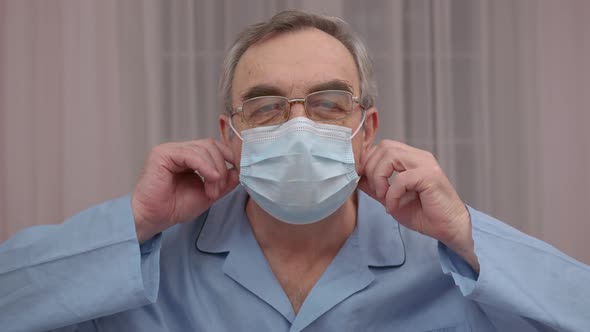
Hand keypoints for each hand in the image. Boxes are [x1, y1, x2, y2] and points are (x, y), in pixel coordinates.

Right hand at [131, 139, 238, 242]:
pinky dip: (205, 166)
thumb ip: (223, 182)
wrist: (154, 219)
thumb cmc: (175, 208)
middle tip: (219, 190)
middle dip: (221, 167)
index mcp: (190, 157)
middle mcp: (180, 150)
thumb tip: (237, 171)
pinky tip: (210, 178)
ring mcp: (171, 150)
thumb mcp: (208, 194)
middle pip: (211, 146)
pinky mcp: (162, 154)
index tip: (239, 172)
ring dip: (214, 171)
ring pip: (204, 149)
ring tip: (211, 192)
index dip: (229, 157)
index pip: (214, 147)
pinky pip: (190, 154)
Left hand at [358, 140, 478, 271]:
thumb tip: (356, 177)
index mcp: (410, 158)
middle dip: (370, 168)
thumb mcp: (391, 199)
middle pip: (384, 147)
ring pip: (390, 156)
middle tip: (374, 191)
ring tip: (383, 197)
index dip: (367, 162)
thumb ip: (375, 187)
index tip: (361, 181)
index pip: (382, 147)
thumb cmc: (423, 214)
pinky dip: (392, 194)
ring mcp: (425, 164)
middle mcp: (418, 157)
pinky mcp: (430, 176)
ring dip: (379, 177)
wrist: (448, 229)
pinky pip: (401, 178)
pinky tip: (393, 207)